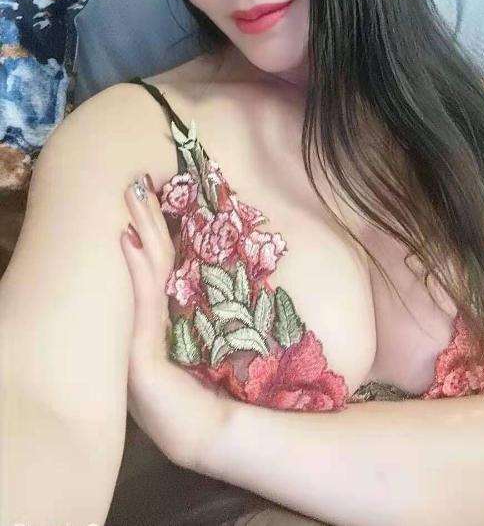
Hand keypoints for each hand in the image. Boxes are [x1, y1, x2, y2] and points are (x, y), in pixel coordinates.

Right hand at [120, 173, 233, 469]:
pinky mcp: (140, 356)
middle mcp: (144, 324)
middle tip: (136, 183)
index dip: (153, 232)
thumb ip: (204, 304)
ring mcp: (137, 339)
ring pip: (141, 275)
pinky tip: (131, 242)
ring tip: (134, 198)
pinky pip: (143, 304)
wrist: (217, 431)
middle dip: (141, 220)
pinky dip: (137, 271)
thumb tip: (215, 267)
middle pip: (146, 263)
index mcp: (160, 318)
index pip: (156, 266)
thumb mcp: (213, 333)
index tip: (149, 199)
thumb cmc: (221, 384)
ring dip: (139, 232)